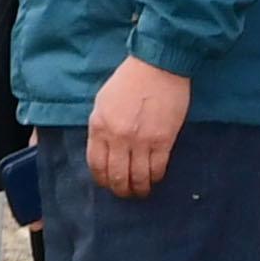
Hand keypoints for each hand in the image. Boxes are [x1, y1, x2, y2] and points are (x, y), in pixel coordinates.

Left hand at [86, 57, 190, 198]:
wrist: (158, 66)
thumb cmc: (129, 81)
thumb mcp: (103, 102)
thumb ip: (101, 126)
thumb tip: (104, 148)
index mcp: (99, 126)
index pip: (96, 163)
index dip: (102, 179)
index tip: (107, 184)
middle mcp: (117, 137)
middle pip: (116, 174)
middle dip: (120, 189)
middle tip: (126, 193)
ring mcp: (141, 140)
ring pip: (138, 176)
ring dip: (139, 188)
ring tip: (142, 191)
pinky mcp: (163, 140)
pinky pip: (157, 167)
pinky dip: (155, 177)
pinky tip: (155, 179)